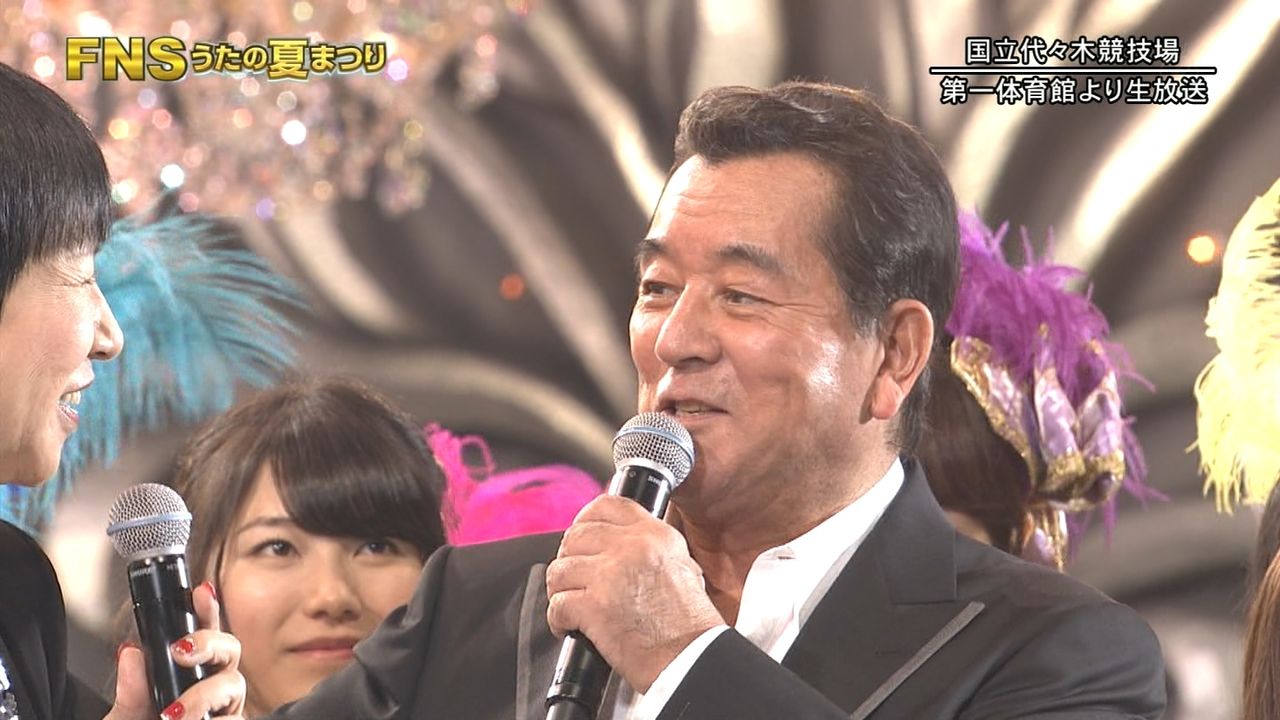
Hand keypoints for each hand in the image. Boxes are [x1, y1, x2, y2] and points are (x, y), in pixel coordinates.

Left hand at [106, 582, 245, 719]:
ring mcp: (226, 713)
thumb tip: (131, 651)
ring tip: (175, 712)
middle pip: (230, 651)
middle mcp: (214, 690)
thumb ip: (131, 690)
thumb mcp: (125, 718)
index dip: (208, 609)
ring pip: (235, 685)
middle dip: (210, 642)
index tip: (199, 591)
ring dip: (206, 693)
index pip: (204, 634)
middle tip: (181, 651)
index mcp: (188, 676)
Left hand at [545, 496, 722, 692]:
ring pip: (560, 569)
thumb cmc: (690, 626)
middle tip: (572, 579)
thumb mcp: (682, 567)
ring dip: (559, 589)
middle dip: (568, 559)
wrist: (692, 659)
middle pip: (576, 536)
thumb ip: (651, 549)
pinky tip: (568, 627)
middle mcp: (632, 547)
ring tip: (569, 604)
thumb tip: (619, 544)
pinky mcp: (594, 606)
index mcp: (654, 535)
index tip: (579, 536)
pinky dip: (557, 619)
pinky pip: (557, 604)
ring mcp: (610, 574)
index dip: (585, 519)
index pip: (607, 506)